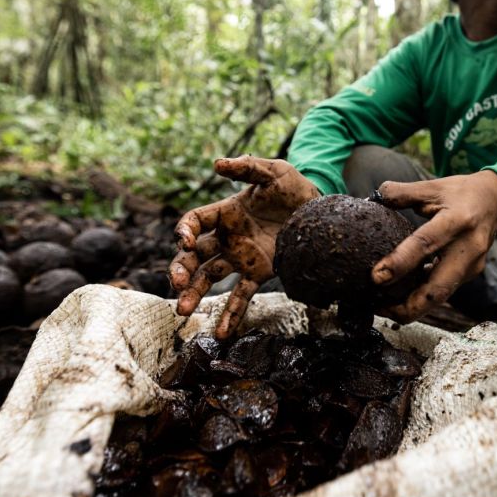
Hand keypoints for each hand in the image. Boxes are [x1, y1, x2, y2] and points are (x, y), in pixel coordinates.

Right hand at [169, 156, 318, 338]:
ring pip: (209, 277)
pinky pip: (240, 296)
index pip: (194, 222)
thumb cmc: (294, 188)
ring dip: (194, 293)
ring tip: (184, 311)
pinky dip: (230, 314)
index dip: (184, 231)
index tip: (184, 241)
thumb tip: (217, 163)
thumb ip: (247, 167)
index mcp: (225, 213)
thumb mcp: (274, 172)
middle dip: (180, 268)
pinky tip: (221, 334)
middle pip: (194, 255)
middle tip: (176, 284)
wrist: (320, 212)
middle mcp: (227, 238)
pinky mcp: (258, 273)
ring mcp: (241, 257)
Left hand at [371, 170, 496, 323]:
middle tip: (380, 308)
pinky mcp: (470, 274)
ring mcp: (472, 265)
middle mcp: (468, 247)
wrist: (496, 201)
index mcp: (457, 220)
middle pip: (438, 288)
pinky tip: (400, 298)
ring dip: (412, 308)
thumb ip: (402, 193)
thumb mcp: (433, 187)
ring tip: (384, 308)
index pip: (425, 244)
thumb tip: (372, 199)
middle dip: (408, 306)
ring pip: (441, 296)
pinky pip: (444, 290)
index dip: (400, 262)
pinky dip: (422, 297)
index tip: (377, 276)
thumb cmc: (461, 193)